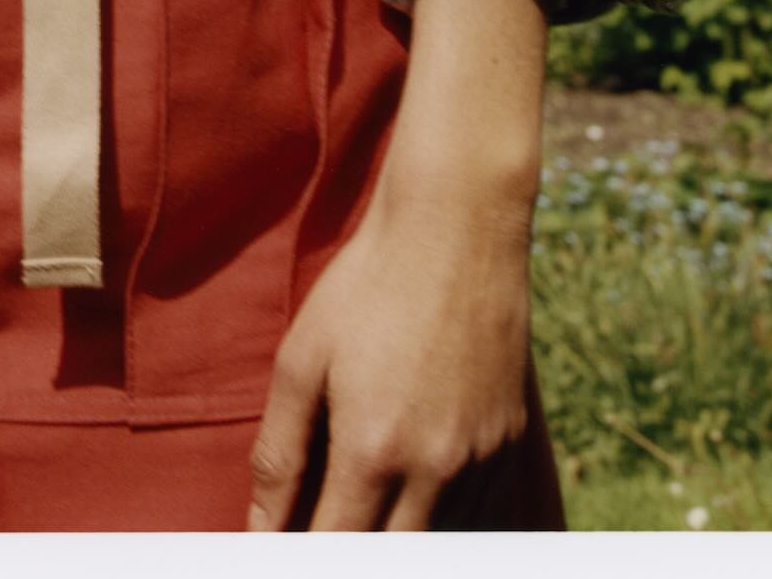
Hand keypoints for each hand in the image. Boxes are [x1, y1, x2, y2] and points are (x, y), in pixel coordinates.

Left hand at [246, 166, 535, 532]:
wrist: (456, 226)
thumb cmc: (367, 286)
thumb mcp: (302, 361)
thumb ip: (279, 455)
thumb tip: (261, 529)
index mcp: (374, 450)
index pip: (335, 550)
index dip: (304, 556)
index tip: (286, 546)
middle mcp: (436, 468)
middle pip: (391, 558)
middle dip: (355, 549)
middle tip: (327, 519)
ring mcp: (481, 458)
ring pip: (438, 541)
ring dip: (399, 534)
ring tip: (367, 494)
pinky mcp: (511, 441)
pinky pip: (478, 511)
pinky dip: (443, 512)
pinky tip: (415, 482)